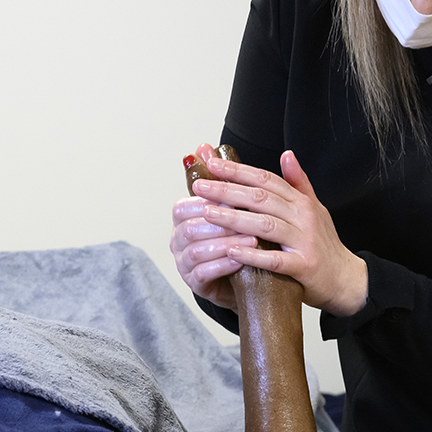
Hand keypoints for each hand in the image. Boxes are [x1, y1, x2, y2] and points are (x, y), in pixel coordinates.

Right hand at [170, 144, 258, 309]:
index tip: (234, 198)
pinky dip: (223, 265)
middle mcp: (177, 240)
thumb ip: (219, 179)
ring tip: (253, 240)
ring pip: (196, 251)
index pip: (185, 205)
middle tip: (248, 219)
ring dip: (225, 243)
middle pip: (188, 228)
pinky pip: (203, 274)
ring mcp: (184, 264)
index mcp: (183, 218)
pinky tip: (242, 260)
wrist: (245, 277)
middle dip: (219, 223)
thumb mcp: (230, 207)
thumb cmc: (236, 237)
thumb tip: (204, 146)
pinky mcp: (195, 284)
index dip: (207, 201)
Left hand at [189, 151, 368, 317]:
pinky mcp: (304, 266)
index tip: (212, 164)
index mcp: (301, 202)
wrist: (346, 279)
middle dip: (227, 190)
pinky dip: (253, 255)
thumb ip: (297, 182)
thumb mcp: (314, 208)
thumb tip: (286, 154)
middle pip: (261, 198)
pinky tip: (231, 251)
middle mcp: (303, 217)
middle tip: (200, 186)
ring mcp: (304, 242)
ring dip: (234, 219)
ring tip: (208, 214)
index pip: (266, 180)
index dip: (238, 170)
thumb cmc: (324, 244)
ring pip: (265, 225)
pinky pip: (275, 260)